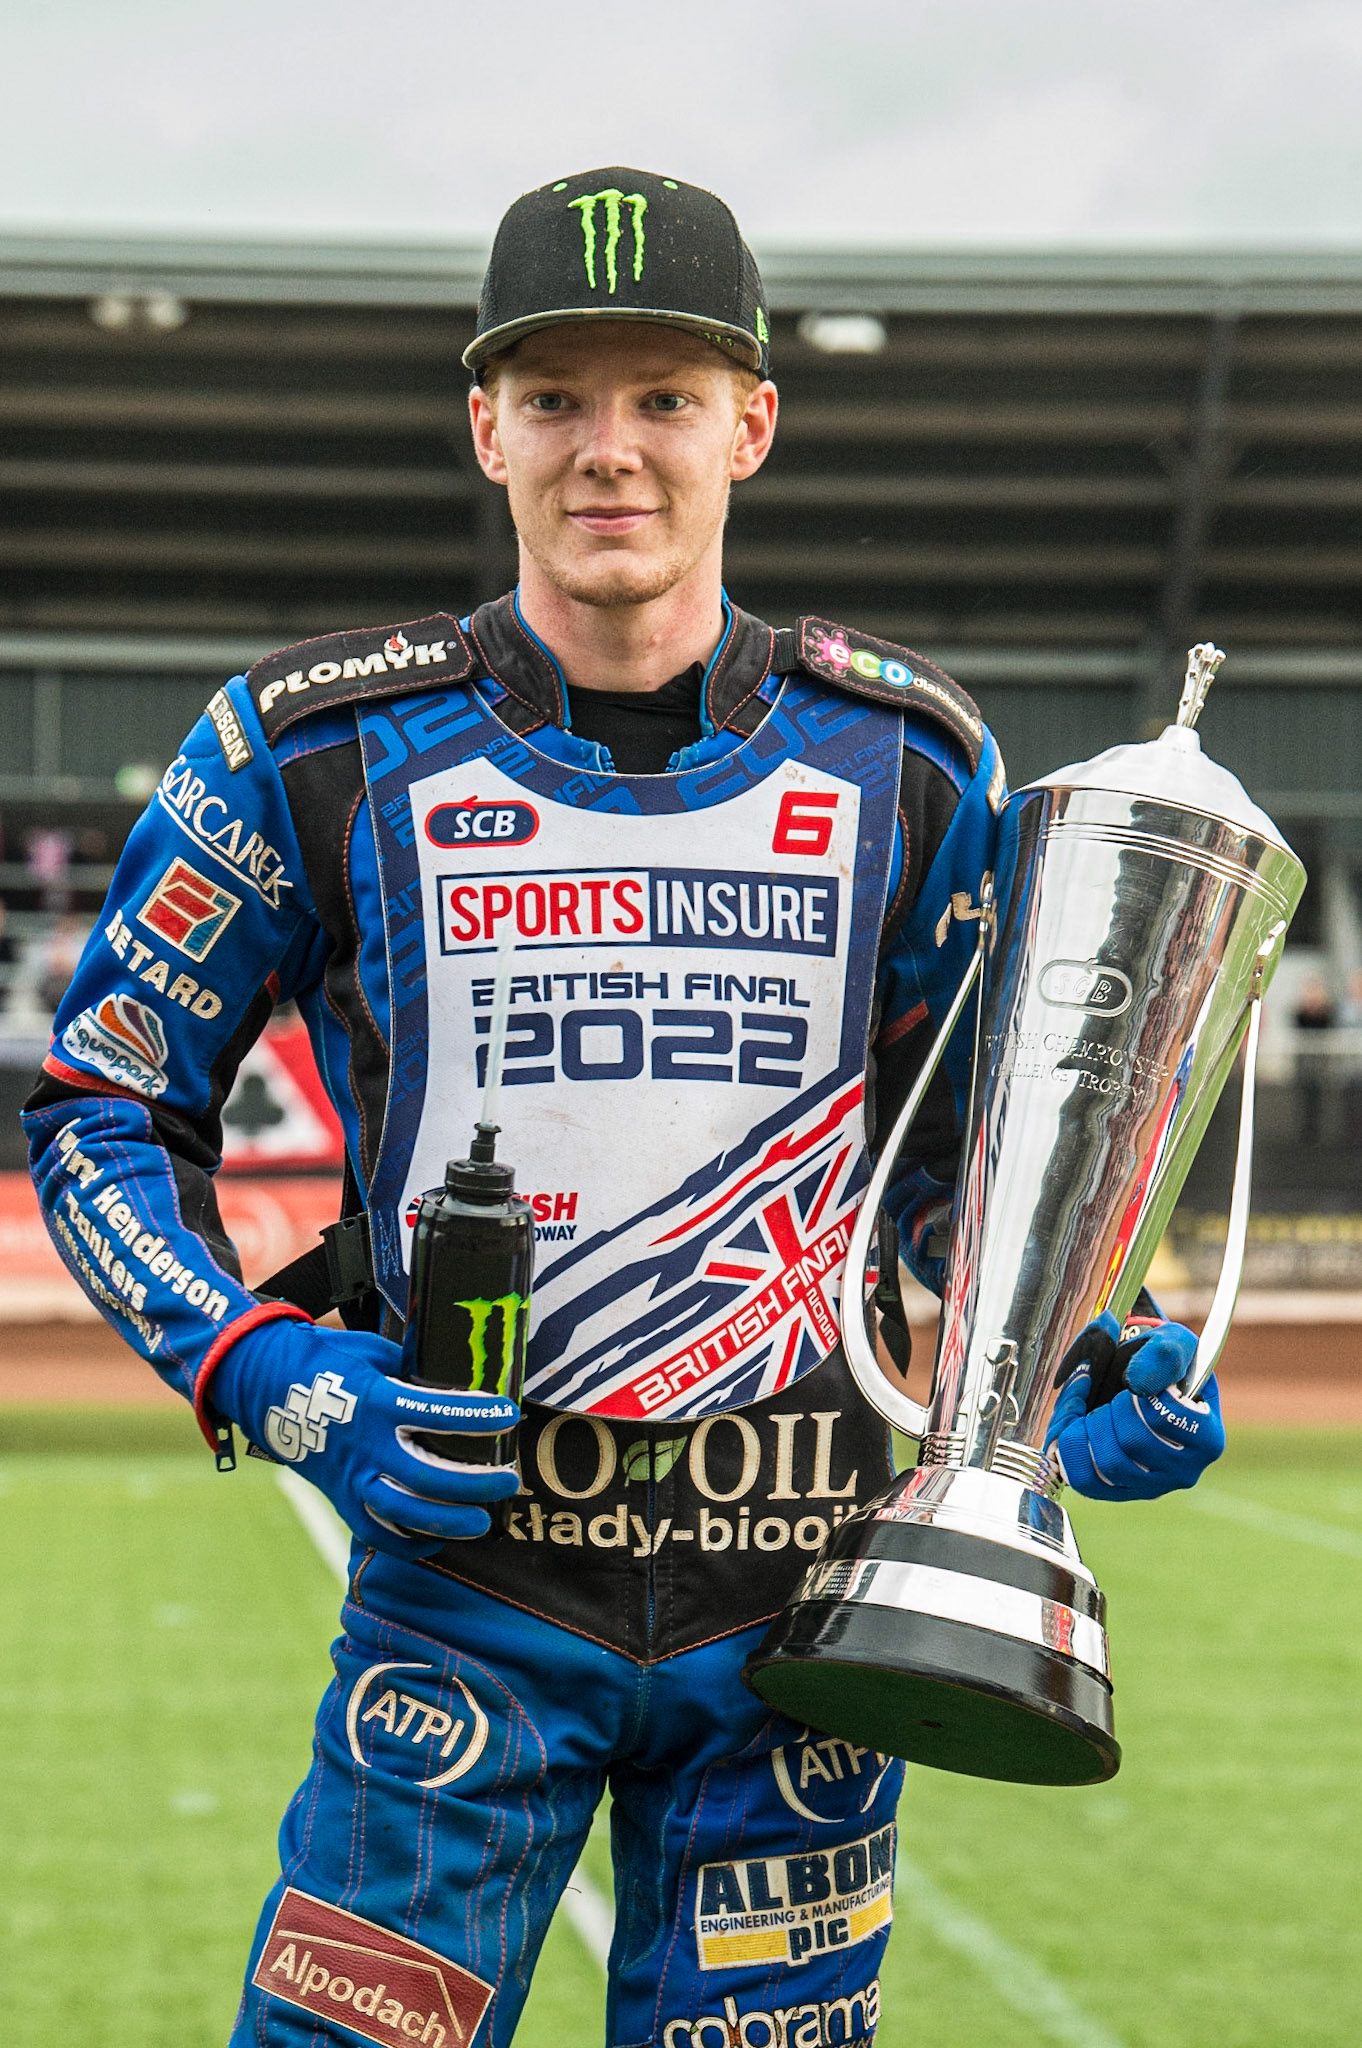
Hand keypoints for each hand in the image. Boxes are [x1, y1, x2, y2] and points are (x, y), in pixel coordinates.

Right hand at [211, 1319, 520, 1555]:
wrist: (261, 1384)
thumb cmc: (324, 1360)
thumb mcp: (372, 1352)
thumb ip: (411, 1370)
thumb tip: (454, 1379)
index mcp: (376, 1402)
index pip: (437, 1412)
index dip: (478, 1416)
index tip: (509, 1414)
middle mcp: (366, 1446)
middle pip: (428, 1476)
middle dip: (475, 1484)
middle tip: (507, 1480)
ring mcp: (351, 1478)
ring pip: (404, 1515)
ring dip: (448, 1523)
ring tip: (482, 1521)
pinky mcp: (339, 1497)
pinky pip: (377, 1533)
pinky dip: (409, 1544)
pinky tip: (438, 1540)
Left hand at [1044, 1310, 1224, 1501]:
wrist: (1140, 1380)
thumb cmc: (1159, 1362)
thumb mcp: (1172, 1343)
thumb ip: (1163, 1354)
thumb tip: (1138, 1383)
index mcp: (1207, 1439)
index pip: (1165, 1422)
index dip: (1138, 1398)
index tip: (1134, 1383)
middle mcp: (1184, 1471)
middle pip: (1132, 1444)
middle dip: (1109, 1409)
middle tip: (1110, 1394)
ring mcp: (1150, 1487)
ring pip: (1106, 1464)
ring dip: (1087, 1427)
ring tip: (1092, 1410)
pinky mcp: (1118, 1492)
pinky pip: (1084, 1479)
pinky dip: (1070, 1449)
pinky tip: (1075, 1428)